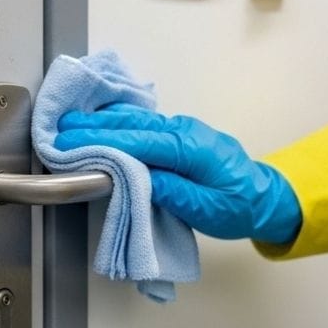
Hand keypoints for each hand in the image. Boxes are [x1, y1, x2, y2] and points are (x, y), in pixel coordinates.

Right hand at [55, 103, 301, 244]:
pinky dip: (117, 121)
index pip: (137, 141)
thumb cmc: (238, 207)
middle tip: (60, 129)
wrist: (267, 198)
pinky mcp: (178, 134)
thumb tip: (136, 176)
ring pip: (135, 119)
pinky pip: (143, 122)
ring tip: (70, 123)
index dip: (101, 141)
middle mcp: (184, 131)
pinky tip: (99, 119)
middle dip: (93, 126)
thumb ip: (170, 190)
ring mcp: (182, 129)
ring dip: (101, 121)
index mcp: (191, 149)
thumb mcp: (205, 208)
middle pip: (131, 124)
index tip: (71, 142)